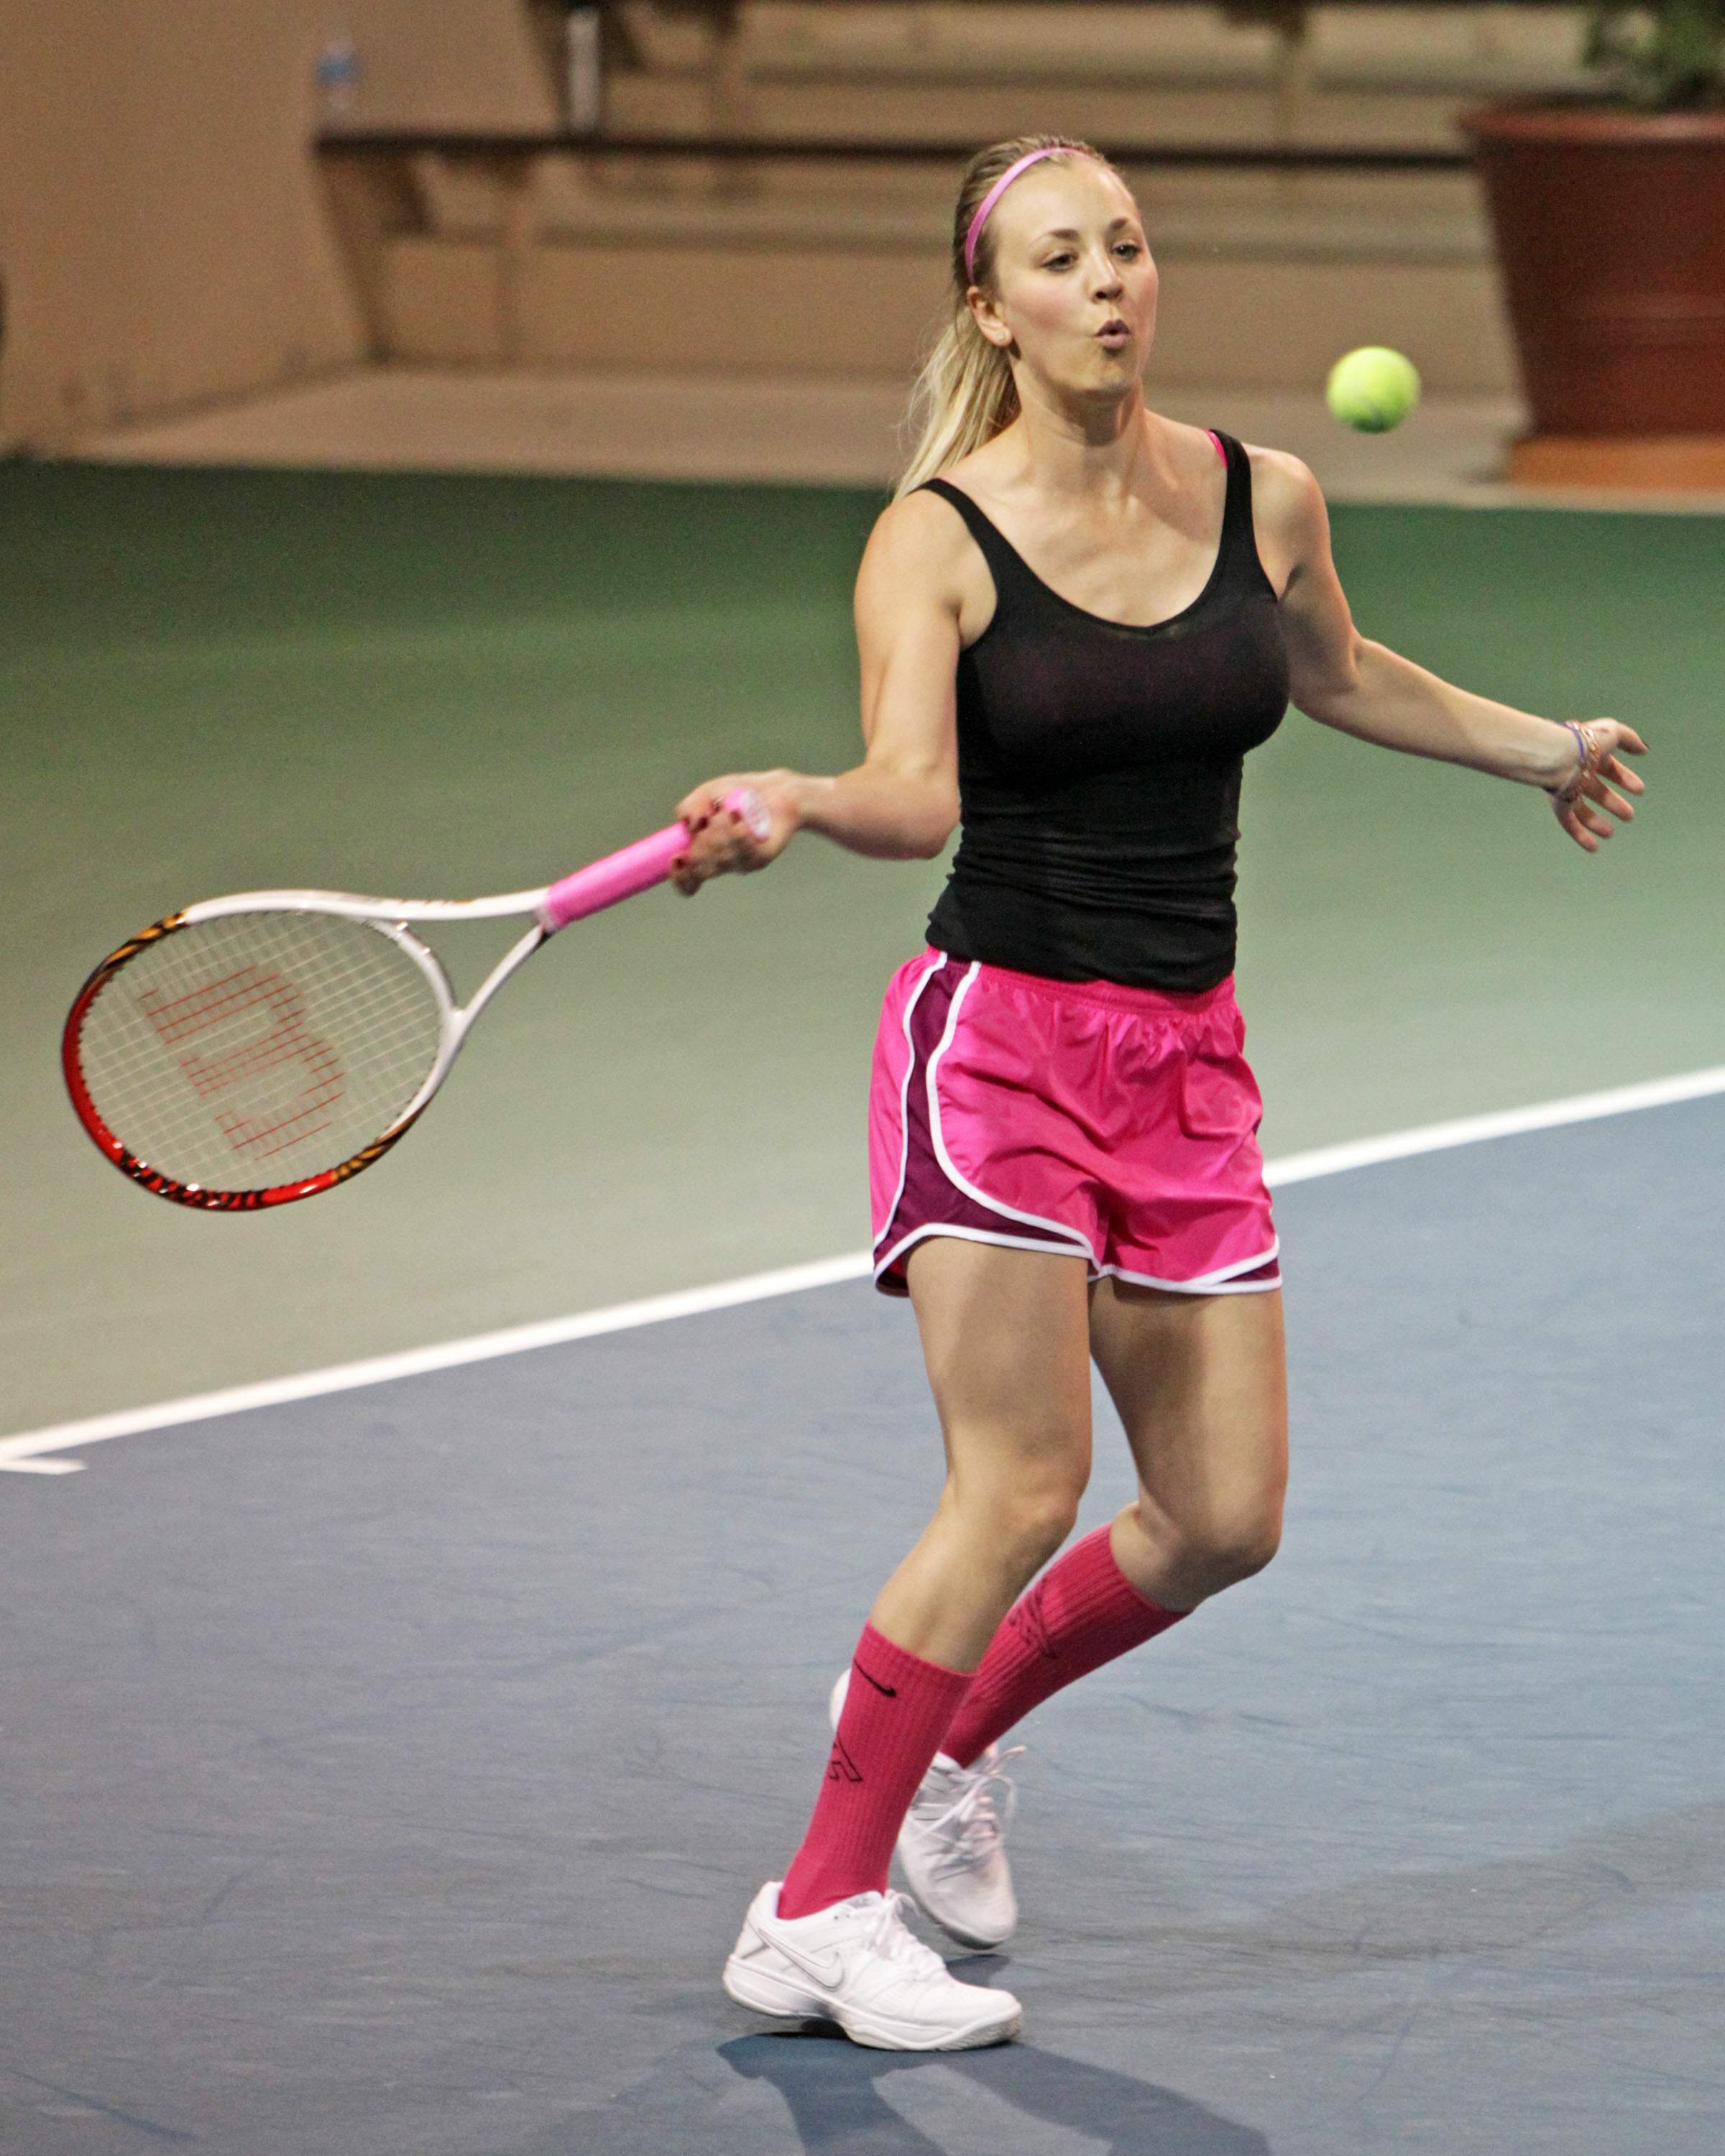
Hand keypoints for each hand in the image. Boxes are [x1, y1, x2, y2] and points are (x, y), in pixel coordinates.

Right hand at [669, 770, 801, 893]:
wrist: (774, 790)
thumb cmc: (738, 795)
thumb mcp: (708, 793)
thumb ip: (690, 806)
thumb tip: (691, 825)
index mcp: (703, 852)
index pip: (688, 881)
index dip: (679, 876)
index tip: (677, 857)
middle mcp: (722, 862)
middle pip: (701, 869)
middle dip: (700, 844)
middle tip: (708, 821)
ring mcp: (742, 862)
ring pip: (721, 859)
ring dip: (720, 832)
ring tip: (728, 812)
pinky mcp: (761, 858)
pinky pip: (744, 854)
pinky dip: (738, 836)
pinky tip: (740, 820)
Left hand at [1548, 720, 1646, 852]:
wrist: (1559, 755)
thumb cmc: (1586, 741)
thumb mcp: (1613, 733)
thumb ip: (1629, 739)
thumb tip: (1643, 749)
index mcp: (1589, 754)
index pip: (1609, 768)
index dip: (1624, 778)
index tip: (1639, 790)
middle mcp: (1577, 772)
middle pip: (1597, 791)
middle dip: (1613, 802)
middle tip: (1629, 815)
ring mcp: (1566, 787)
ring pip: (1581, 809)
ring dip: (1596, 822)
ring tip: (1610, 833)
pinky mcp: (1557, 802)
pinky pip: (1568, 821)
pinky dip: (1580, 835)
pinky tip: (1593, 847)